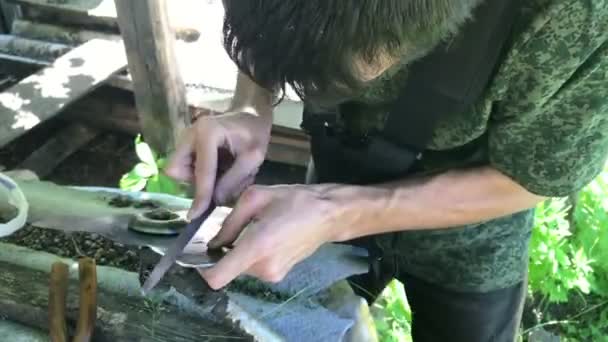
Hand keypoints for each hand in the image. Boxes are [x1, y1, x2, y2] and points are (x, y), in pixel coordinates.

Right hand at [165, 110, 272, 218]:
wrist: (250, 116)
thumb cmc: (254, 134)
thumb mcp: (253, 158)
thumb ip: (233, 180)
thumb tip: (214, 201)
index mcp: (207, 132)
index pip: (201, 171)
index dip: (200, 195)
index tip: (196, 215)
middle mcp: (190, 133)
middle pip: (177, 169)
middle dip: (195, 181)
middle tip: (219, 180)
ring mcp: (185, 138)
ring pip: (179, 170)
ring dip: (199, 178)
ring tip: (223, 172)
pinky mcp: (186, 145)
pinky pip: (185, 167)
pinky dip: (199, 173)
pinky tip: (218, 167)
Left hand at [198, 184, 342, 288]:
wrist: (329, 214)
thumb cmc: (294, 200)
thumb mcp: (255, 198)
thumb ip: (229, 223)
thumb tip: (214, 242)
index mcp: (256, 247)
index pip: (217, 277)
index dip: (201, 270)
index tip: (197, 255)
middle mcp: (263, 268)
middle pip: (228, 267)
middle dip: (226, 251)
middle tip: (237, 227)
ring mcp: (273, 275)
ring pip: (241, 267)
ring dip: (240, 251)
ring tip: (257, 227)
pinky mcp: (279, 274)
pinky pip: (255, 266)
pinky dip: (253, 254)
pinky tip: (267, 234)